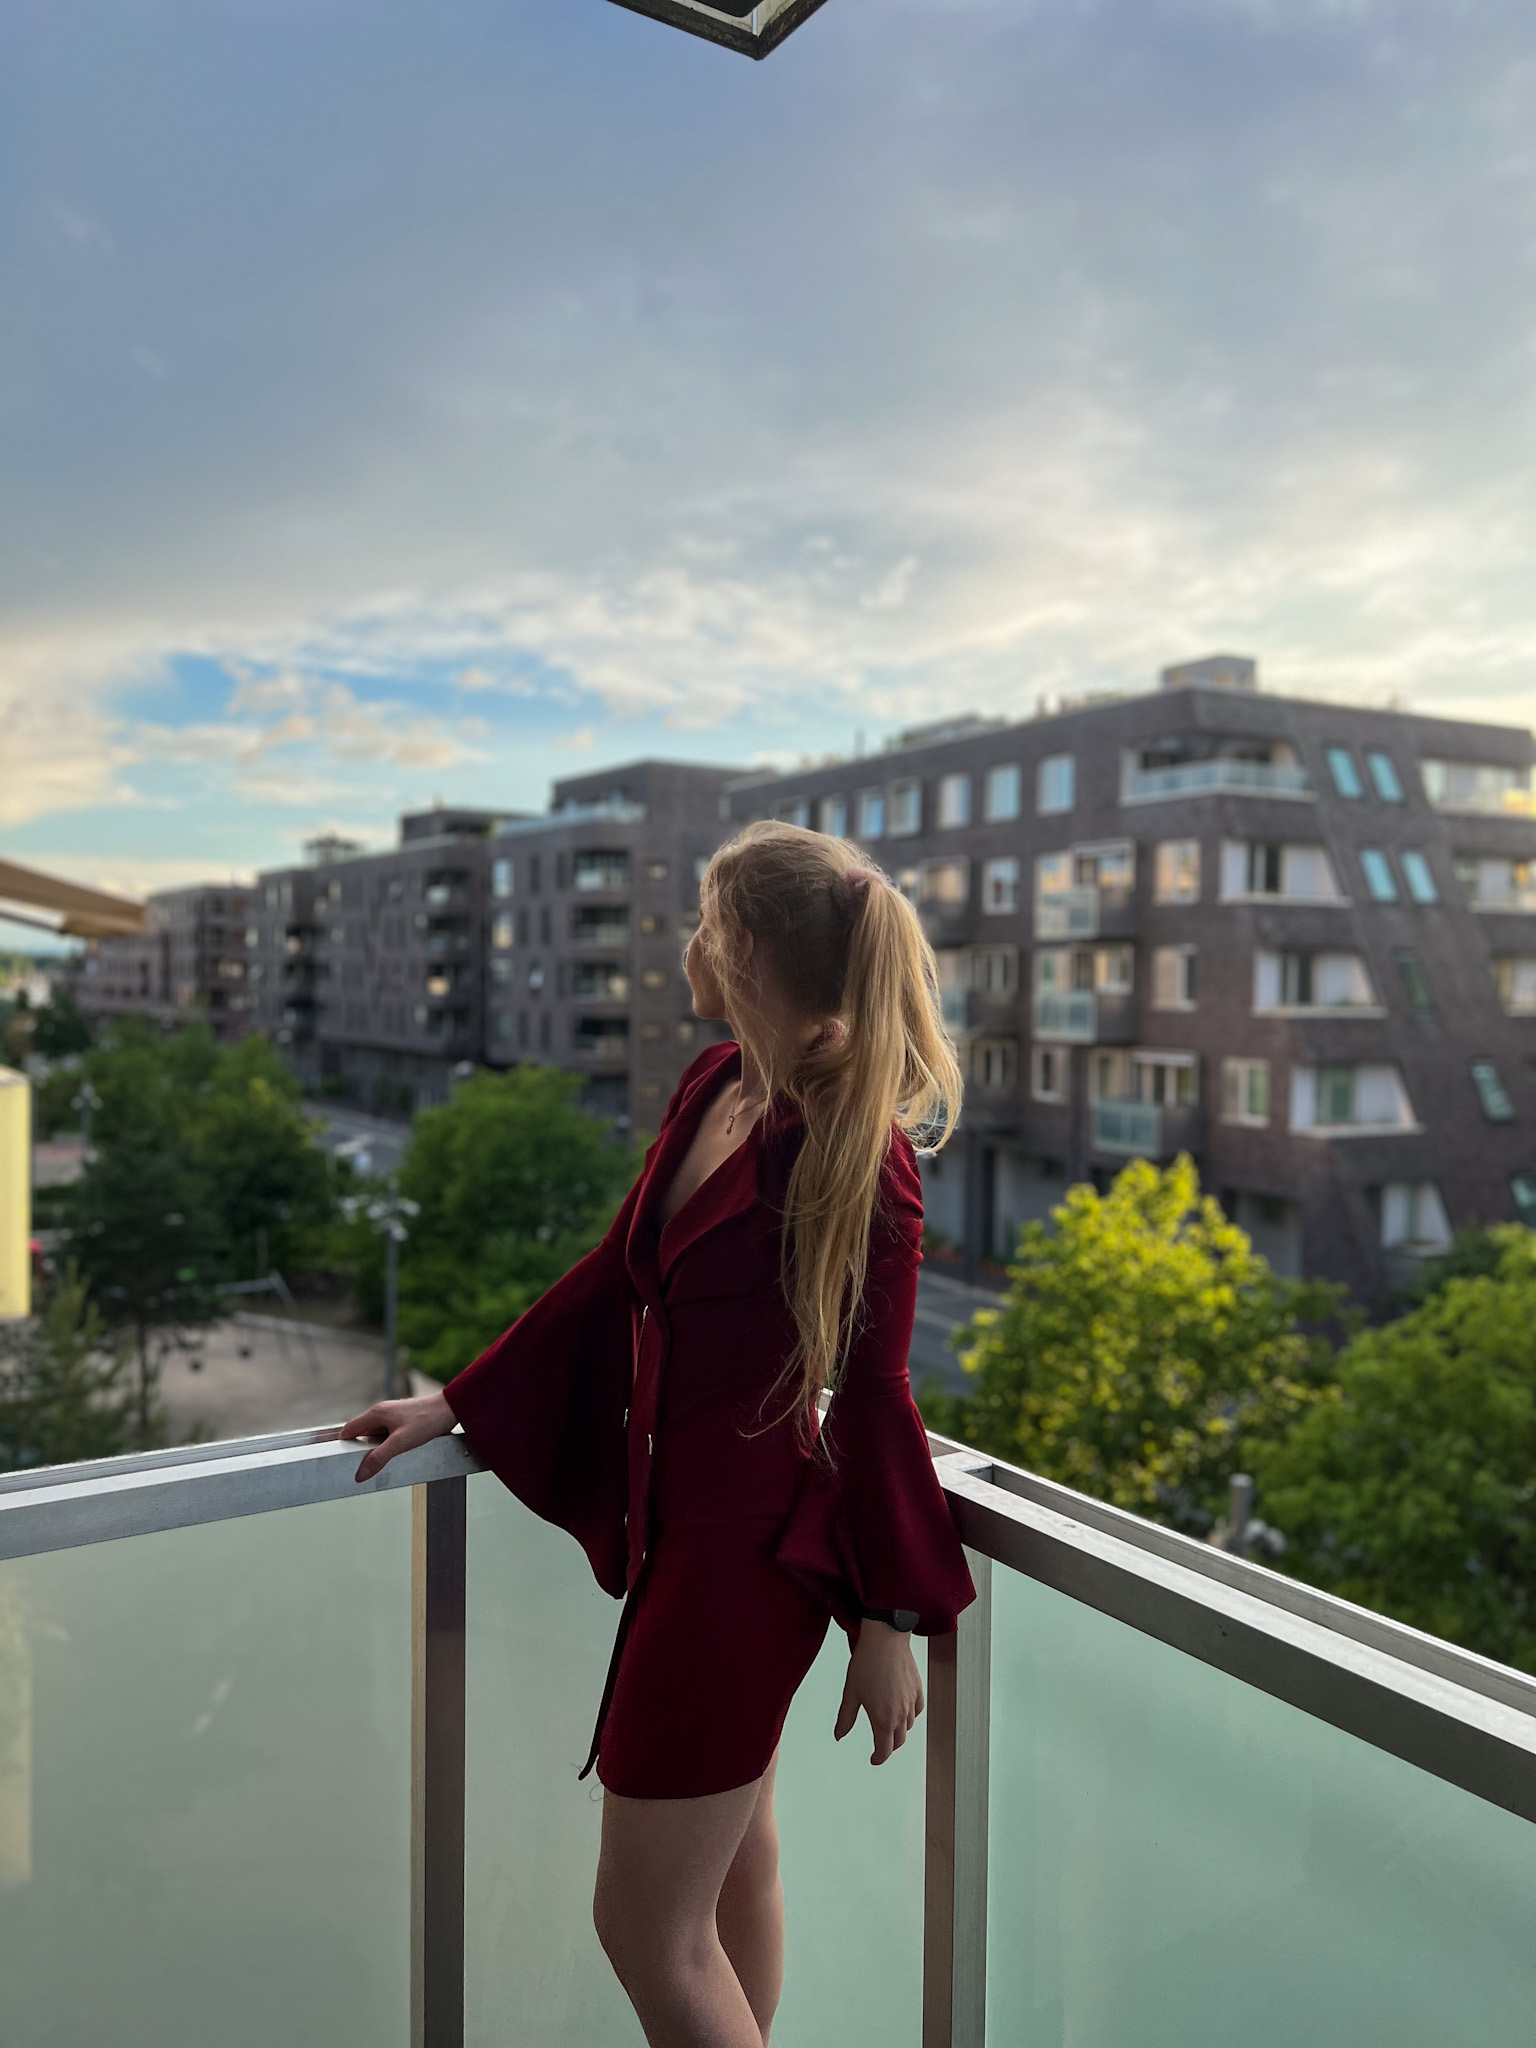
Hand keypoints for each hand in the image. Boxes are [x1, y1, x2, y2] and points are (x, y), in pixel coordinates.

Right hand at [336, 1390, 456, 1483]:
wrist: (450, 1409)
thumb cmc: (427, 1420)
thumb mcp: (400, 1443)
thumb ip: (379, 1458)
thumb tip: (361, 1473)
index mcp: (376, 1413)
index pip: (349, 1430)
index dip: (344, 1445)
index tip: (344, 1460)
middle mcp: (382, 1412)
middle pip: (362, 1433)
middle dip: (361, 1450)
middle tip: (365, 1465)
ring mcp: (392, 1415)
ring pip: (375, 1435)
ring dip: (377, 1448)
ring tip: (383, 1461)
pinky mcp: (403, 1420)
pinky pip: (387, 1434)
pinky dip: (388, 1445)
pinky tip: (396, 1453)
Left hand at [834, 1619, 924, 1764]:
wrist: (885, 1638)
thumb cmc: (866, 1663)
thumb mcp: (850, 1692)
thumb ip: (845, 1718)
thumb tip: (839, 1735)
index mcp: (883, 1719)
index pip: (884, 1750)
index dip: (878, 1758)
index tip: (874, 1759)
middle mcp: (900, 1714)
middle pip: (898, 1741)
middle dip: (888, 1747)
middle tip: (880, 1746)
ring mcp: (911, 1702)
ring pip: (908, 1726)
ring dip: (899, 1731)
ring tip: (888, 1726)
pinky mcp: (918, 1689)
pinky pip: (917, 1710)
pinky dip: (911, 1715)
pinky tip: (904, 1710)